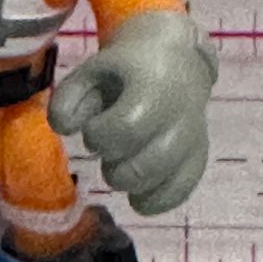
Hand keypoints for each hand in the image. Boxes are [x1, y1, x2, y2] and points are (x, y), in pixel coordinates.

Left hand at [49, 11, 217, 214]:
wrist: (173, 61)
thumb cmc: (125, 70)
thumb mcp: (91, 72)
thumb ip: (68, 98)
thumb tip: (64, 128)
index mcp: (154, 88)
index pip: (127, 128)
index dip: (100, 136)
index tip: (93, 128)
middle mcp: (181, 116)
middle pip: (146, 164)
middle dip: (114, 167)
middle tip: (107, 150)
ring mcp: (194, 138)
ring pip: (164, 180)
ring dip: (132, 183)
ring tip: (122, 165)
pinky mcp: (198, 157)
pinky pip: (182, 190)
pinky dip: (156, 200)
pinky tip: (138, 198)